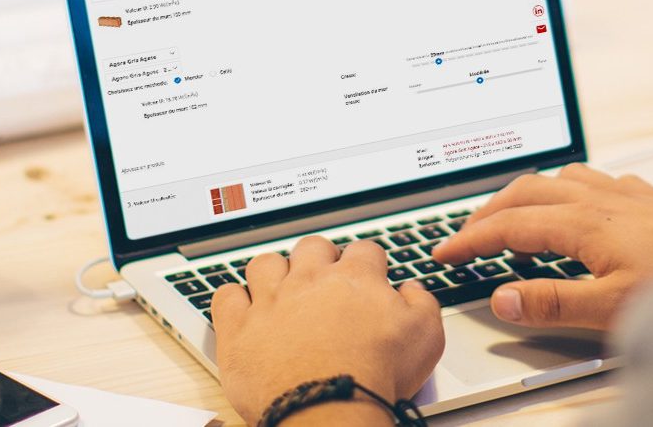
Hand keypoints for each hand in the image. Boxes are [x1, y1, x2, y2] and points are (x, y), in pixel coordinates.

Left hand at [212, 237, 444, 424]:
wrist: (329, 406)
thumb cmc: (375, 375)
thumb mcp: (426, 337)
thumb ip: (422, 303)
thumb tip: (411, 290)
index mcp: (356, 278)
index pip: (364, 250)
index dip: (369, 262)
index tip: (369, 276)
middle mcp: (311, 280)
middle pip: (312, 246)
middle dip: (320, 257)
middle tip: (325, 280)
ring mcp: (271, 301)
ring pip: (265, 263)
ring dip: (274, 272)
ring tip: (281, 290)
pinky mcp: (239, 328)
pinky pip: (226, 296)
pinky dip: (234, 299)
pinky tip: (245, 309)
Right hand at [432, 163, 652, 330]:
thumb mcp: (613, 306)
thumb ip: (553, 302)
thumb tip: (502, 297)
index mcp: (584, 223)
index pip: (510, 226)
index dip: (470, 240)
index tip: (443, 252)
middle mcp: (603, 200)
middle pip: (529, 191)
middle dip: (490, 210)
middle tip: (466, 234)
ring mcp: (629, 198)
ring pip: (564, 180)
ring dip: (531, 194)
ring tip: (516, 215)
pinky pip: (602, 183)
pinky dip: (576, 191)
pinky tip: (588, 206)